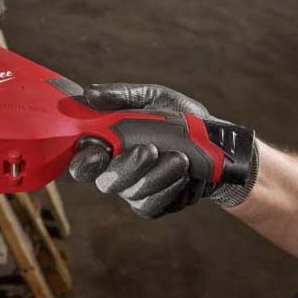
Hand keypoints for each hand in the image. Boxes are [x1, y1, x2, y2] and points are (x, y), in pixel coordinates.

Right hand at [69, 84, 258, 217]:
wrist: (215, 143)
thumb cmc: (177, 117)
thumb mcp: (153, 97)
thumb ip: (122, 95)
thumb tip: (90, 92)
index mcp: (107, 145)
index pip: (82, 160)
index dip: (83, 161)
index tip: (97, 152)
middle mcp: (116, 171)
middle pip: (106, 182)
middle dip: (126, 167)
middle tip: (149, 150)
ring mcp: (134, 191)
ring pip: (133, 192)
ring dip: (157, 175)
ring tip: (180, 157)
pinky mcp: (154, 205)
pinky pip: (153, 204)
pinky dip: (169, 188)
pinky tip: (184, 173)